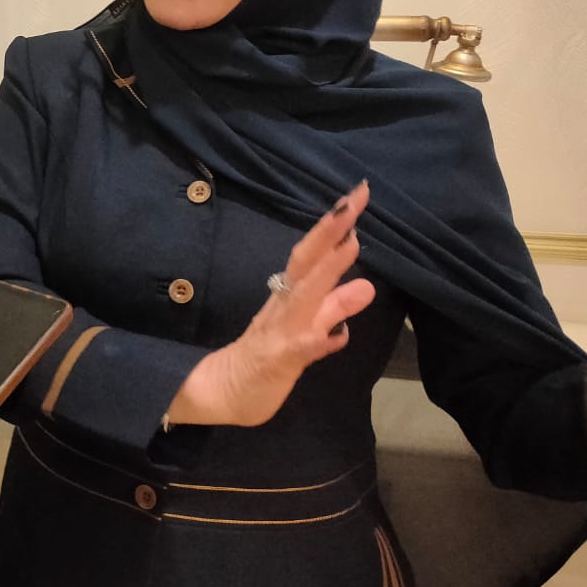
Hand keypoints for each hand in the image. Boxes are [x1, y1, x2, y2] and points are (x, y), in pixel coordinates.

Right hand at [172, 180, 376, 427]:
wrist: (220, 391)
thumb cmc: (266, 359)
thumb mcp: (308, 332)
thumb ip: (332, 310)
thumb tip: (365, 285)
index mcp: (290, 294)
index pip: (314, 253)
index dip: (335, 226)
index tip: (358, 194)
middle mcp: (284, 304)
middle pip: (307, 261)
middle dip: (331, 230)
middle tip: (355, 198)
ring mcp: (281, 330)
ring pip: (305, 295)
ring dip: (328, 269)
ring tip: (352, 241)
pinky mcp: (279, 360)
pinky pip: (299, 348)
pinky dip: (317, 338)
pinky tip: (336, 333)